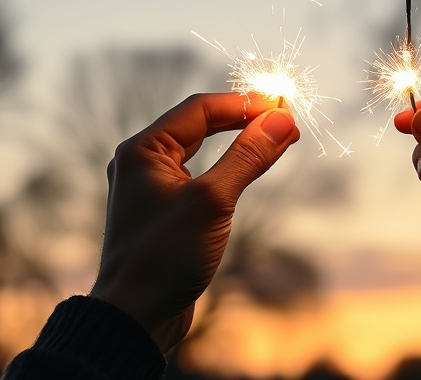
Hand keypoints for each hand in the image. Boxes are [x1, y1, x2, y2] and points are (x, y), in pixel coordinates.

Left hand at [90, 93, 299, 351]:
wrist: (134, 317)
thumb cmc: (164, 256)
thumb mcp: (212, 201)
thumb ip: (247, 156)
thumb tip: (281, 120)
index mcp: (142, 150)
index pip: (200, 109)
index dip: (244, 104)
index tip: (283, 106)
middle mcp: (141, 163)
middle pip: (199, 125)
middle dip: (244, 121)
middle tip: (285, 123)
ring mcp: (150, 189)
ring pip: (200, 151)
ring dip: (237, 144)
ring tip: (274, 142)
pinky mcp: (163, 213)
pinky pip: (198, 177)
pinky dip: (226, 169)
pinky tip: (246, 172)